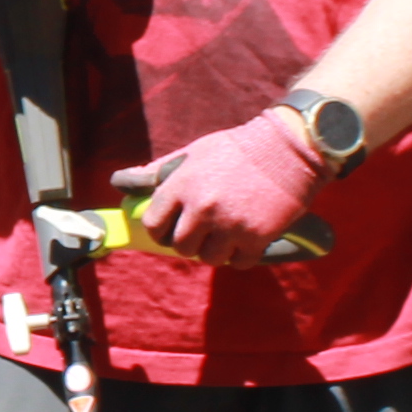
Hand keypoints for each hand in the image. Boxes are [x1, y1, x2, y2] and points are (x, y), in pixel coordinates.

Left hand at [127, 111, 336, 265]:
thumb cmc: (238, 149)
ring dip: (216, 251)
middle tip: (204, 232)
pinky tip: (246, 240)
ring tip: (226, 235)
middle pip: (181, 247)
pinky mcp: (256, 237)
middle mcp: (202, 208)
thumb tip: (123, 181)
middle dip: (190, 243)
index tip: (172, 229)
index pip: (154, 225)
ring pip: (209, 259)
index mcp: (182, 186)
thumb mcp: (194, 152)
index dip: (161, 230)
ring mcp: (230, 225)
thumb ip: (160, 171)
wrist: (288, 148)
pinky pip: (239, 263)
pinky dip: (241, 256)